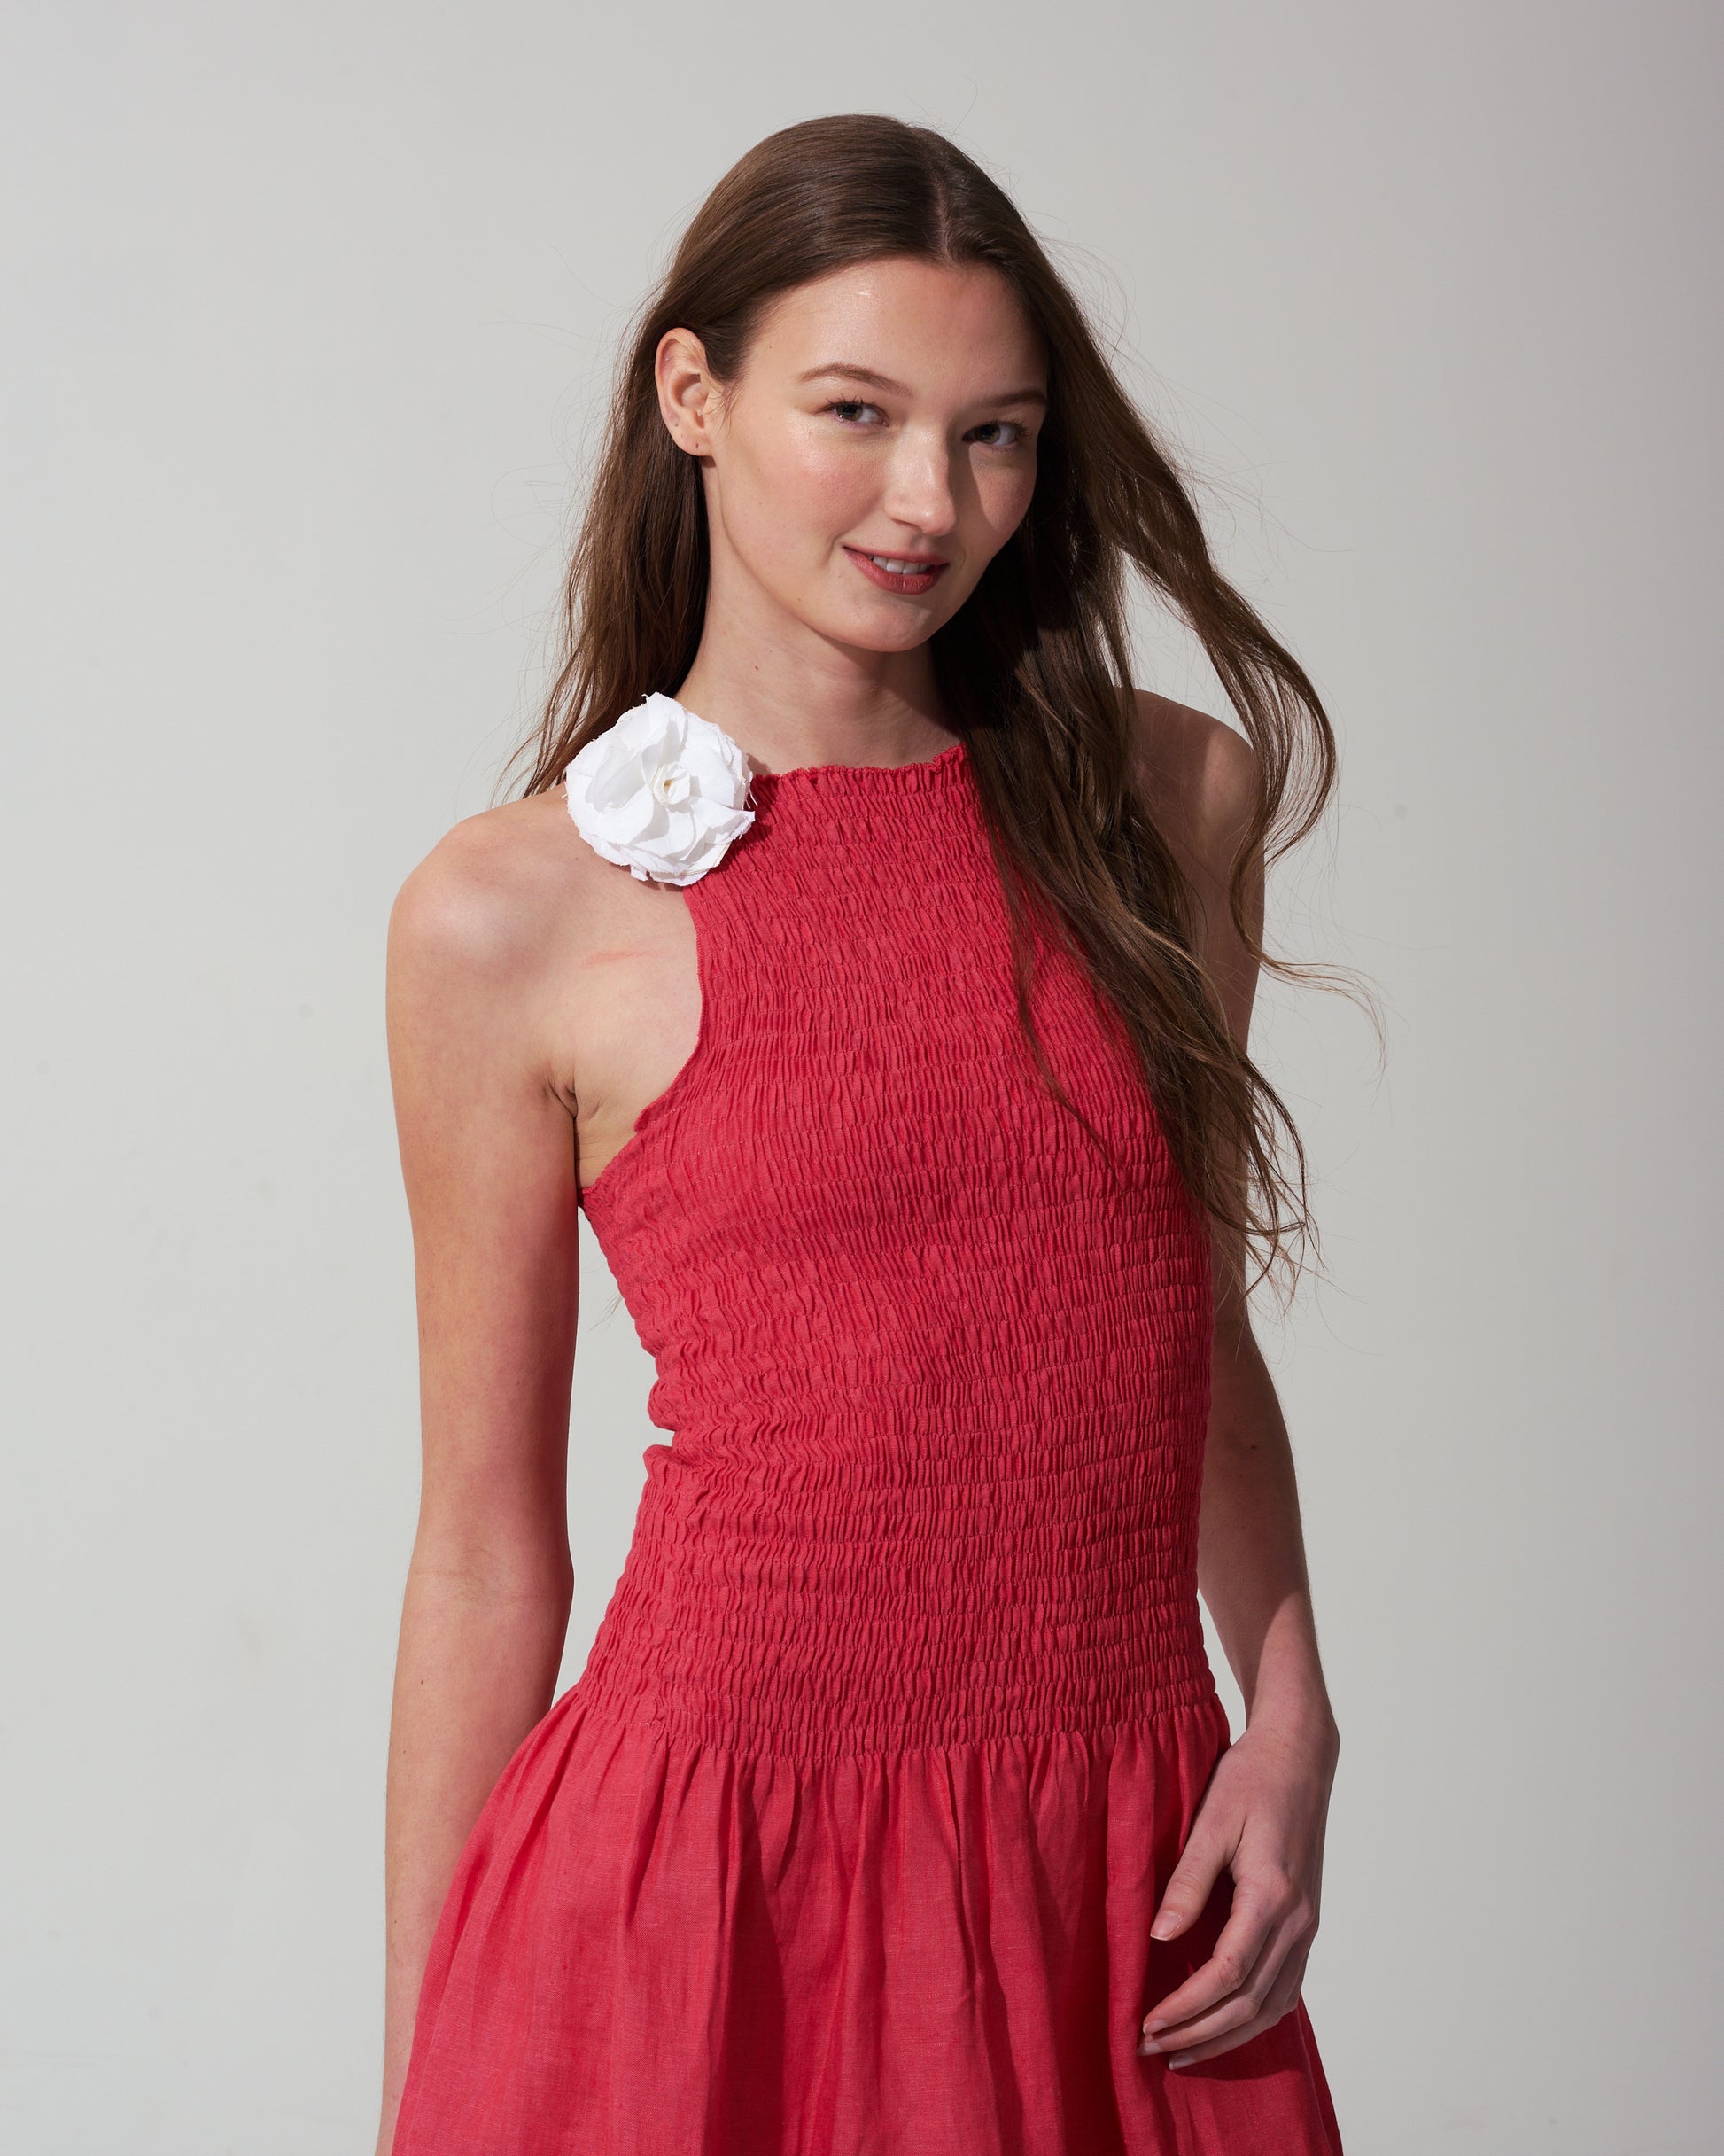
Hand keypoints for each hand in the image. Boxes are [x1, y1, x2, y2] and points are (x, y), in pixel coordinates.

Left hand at [1137, 1710, 1337, 2067]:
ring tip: (1182, 2052)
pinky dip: (1254, 2018)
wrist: (1299, 1756)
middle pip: (1250, 2003)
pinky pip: (1286, 1989)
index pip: (1227, 1975)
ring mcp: (1307, 1926)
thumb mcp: (1211, 1821)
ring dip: (1227, 2036)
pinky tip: (1225, 2025)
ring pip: (1272, 2006)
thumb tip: (1158, 1938)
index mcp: (1272, 1897)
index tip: (1146, 2023)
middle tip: (1151, 2049)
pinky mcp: (1306, 1923)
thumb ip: (1188, 1882)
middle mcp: (1297, 1922)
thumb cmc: (1251, 1779)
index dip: (1186, 2007)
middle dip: (1199, 2034)